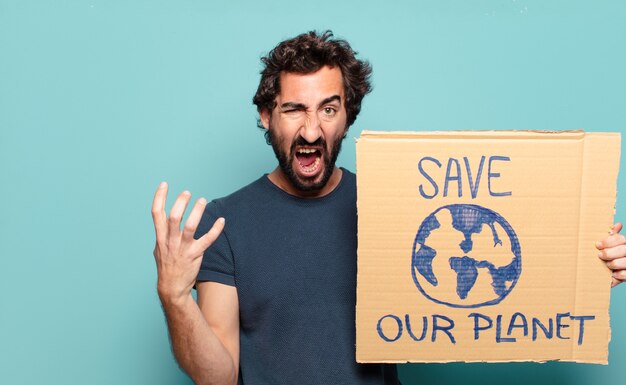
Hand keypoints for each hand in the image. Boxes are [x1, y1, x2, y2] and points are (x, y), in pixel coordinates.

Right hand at [151, 182, 224, 302]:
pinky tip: (221, 220)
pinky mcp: (195, 255)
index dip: (159, 197)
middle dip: (180, 203)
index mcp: (160, 237)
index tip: (165, 184)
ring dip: (197, 212)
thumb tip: (163, 220)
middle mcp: (170, 241)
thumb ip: (162, 234)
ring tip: (202, 200)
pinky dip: (215, 229)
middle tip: (187, 193)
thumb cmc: (166, 266)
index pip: (156, 213)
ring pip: (190, 227)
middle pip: (173, 218)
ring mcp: (183, 248)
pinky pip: (207, 240)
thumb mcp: (159, 248)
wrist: (171, 288)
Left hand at [597, 223, 625, 286]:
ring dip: (614, 263)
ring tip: (607, 265)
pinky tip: (613, 274)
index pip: (620, 239)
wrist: (608, 274)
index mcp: (623, 244)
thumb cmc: (608, 257)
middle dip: (609, 253)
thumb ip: (612, 236)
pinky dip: (618, 275)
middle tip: (600, 255)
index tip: (597, 245)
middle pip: (623, 250)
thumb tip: (618, 224)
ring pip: (625, 261)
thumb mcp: (608, 246)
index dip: (609, 241)